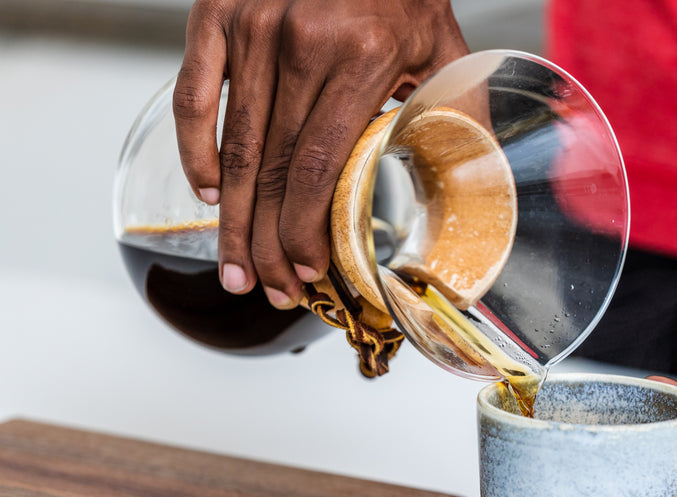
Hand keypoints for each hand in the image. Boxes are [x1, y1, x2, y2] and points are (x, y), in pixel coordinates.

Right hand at [173, 0, 468, 306]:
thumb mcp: (444, 46)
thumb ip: (460, 111)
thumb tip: (480, 182)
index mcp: (362, 56)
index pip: (322, 168)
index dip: (307, 231)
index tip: (310, 271)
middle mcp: (300, 43)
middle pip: (275, 172)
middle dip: (268, 243)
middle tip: (268, 289)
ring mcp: (251, 27)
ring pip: (236, 148)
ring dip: (233, 220)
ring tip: (234, 267)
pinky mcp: (216, 13)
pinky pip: (195, 98)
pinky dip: (197, 152)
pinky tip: (211, 195)